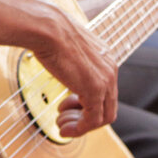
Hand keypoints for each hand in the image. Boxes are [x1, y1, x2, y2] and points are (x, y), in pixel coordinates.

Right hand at [29, 15, 117, 138]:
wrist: (47, 28)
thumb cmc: (50, 32)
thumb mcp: (67, 47)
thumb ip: (72, 59)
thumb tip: (61, 61)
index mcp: (105, 58)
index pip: (105, 91)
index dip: (85, 103)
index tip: (66, 104)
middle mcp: (110, 70)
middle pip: (107, 106)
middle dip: (84, 117)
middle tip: (63, 119)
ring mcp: (105, 81)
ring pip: (103, 117)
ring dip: (81, 126)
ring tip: (61, 126)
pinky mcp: (95, 91)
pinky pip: (92, 121)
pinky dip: (79, 129)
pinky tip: (63, 129)